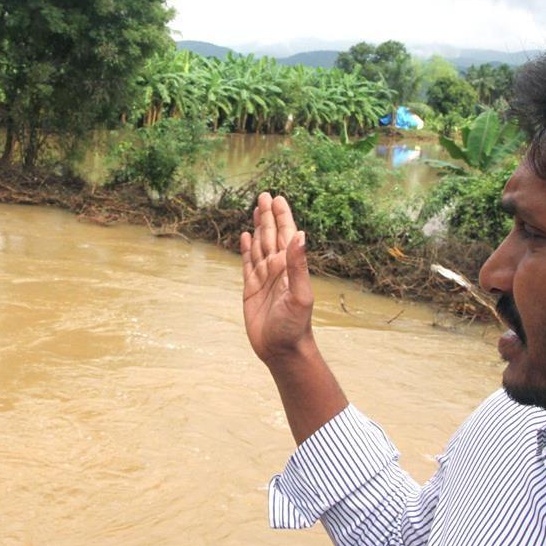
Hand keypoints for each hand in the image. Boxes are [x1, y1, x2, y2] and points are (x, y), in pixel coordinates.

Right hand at [240, 193, 313, 363]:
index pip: (286, 234)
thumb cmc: (295, 325)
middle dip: (267, 215)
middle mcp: (277, 268)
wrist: (282, 350)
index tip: (277, 197)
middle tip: (264, 194)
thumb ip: (298, 264)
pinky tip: (245, 237)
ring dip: (257, 227)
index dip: (282, 216)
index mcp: (289, 266)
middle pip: (270, 235)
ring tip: (255, 209)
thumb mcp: (300, 294)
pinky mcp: (251, 289)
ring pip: (259, 246)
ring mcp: (264, 277)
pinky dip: (246, 249)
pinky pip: (247, 263)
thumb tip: (300, 234)